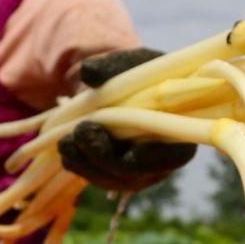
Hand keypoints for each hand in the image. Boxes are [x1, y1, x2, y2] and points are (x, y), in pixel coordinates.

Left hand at [59, 48, 196, 193]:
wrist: (126, 85)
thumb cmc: (139, 73)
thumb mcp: (131, 63)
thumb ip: (114, 66)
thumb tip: (88, 71)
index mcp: (179, 132)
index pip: (176, 155)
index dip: (155, 158)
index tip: (133, 151)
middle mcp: (161, 160)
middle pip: (135, 173)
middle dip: (105, 156)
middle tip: (83, 131)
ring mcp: (138, 172)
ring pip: (112, 180)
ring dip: (86, 163)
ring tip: (65, 141)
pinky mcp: (115, 174)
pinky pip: (96, 177)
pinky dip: (79, 165)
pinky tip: (65, 148)